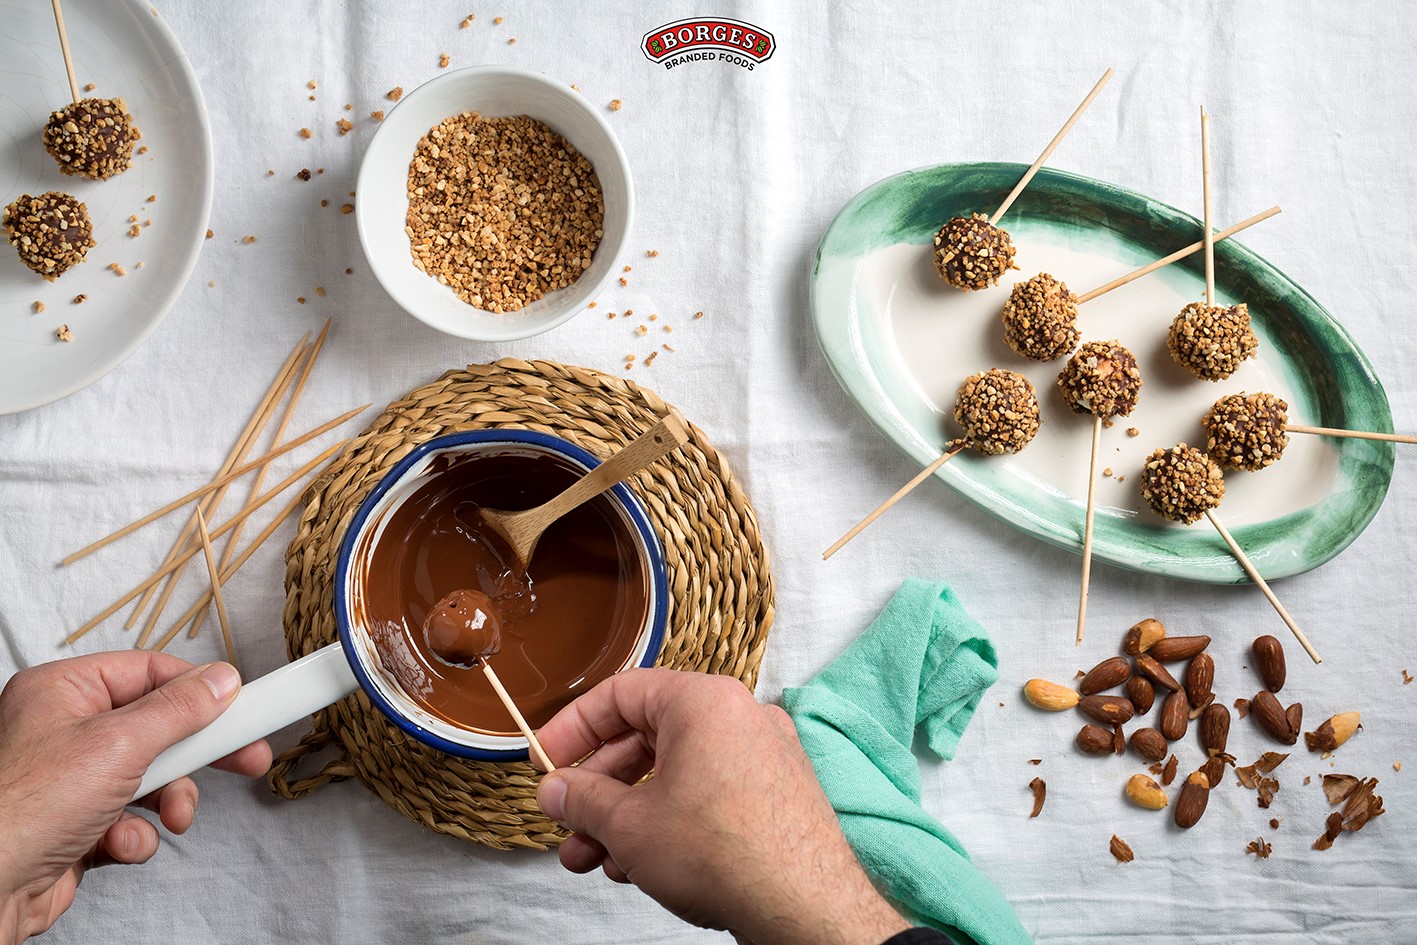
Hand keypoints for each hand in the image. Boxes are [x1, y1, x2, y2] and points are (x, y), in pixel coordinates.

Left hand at [0, 652, 271, 942]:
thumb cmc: (20, 811)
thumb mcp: (119, 744)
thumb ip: (179, 709)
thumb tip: (220, 680)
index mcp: (61, 693)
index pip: (148, 673)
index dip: (197, 691)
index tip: (241, 708)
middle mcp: (62, 731)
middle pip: (157, 728)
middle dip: (195, 754)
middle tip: (245, 759)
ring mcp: (69, 782)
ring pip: (151, 778)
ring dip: (168, 800)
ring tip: (170, 815)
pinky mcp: (75, 827)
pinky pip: (130, 819)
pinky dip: (136, 834)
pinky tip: (120, 843)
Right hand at [535, 669, 908, 944]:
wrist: (803, 906)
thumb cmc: (727, 853)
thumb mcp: (630, 825)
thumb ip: (583, 799)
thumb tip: (555, 790)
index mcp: (703, 701)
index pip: (620, 694)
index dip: (571, 728)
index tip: (544, 760)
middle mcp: (738, 716)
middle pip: (645, 738)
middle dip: (597, 788)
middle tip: (565, 821)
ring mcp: (762, 755)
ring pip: (673, 774)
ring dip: (625, 815)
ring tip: (592, 858)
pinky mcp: (774, 794)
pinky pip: (705, 795)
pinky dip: (667, 821)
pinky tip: (638, 865)